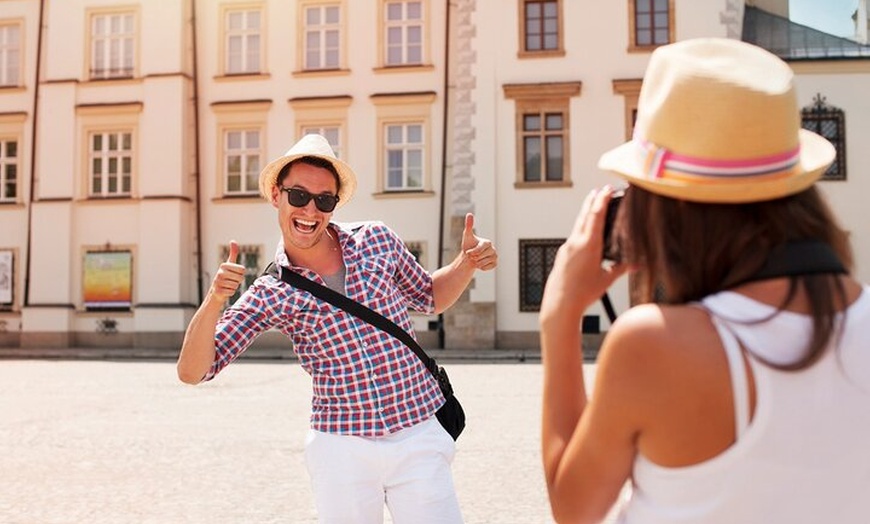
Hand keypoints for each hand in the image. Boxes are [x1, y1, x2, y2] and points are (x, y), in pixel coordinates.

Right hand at [209, 240, 245, 301]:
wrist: (217, 290)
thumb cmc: (226, 275)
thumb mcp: (230, 264)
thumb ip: (233, 253)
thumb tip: (233, 241)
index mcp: (224, 265)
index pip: (242, 270)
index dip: (241, 273)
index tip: (234, 273)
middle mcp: (219, 273)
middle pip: (240, 278)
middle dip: (238, 280)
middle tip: (231, 280)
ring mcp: (218, 282)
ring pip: (236, 285)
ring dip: (234, 287)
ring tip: (228, 285)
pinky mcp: (218, 291)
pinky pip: (232, 292)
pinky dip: (230, 293)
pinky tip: (225, 291)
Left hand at [461, 213, 497, 270]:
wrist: (469, 257)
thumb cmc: (468, 246)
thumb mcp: (467, 236)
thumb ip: (469, 225)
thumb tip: (469, 214)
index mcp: (487, 242)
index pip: (480, 248)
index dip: (473, 251)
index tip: (467, 253)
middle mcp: (493, 249)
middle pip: (481, 256)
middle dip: (474, 257)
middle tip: (472, 256)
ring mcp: (495, 256)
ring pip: (484, 262)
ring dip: (477, 263)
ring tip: (476, 259)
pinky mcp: (495, 263)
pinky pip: (488, 267)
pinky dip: (482, 267)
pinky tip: (480, 263)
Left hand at [540, 187, 627, 320]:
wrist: (559, 304)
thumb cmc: (583, 294)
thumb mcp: (606, 279)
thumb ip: (621, 268)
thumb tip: (637, 265)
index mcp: (589, 245)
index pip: (596, 215)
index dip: (602, 199)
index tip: (607, 189)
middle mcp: (575, 243)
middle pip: (585, 215)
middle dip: (593, 200)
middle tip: (600, 189)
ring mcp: (567, 248)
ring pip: (578, 225)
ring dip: (586, 213)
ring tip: (593, 204)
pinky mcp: (562, 255)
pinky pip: (574, 236)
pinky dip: (582, 228)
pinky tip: (586, 230)